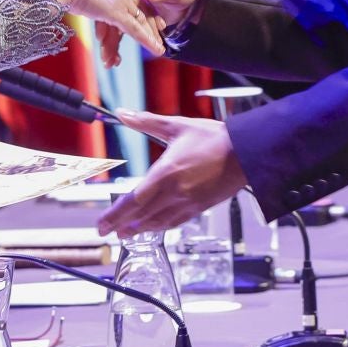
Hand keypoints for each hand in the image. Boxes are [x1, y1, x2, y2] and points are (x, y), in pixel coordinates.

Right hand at [38, 0, 165, 61]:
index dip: (146, 3)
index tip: (153, 12)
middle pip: (143, 5)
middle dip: (152, 20)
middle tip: (161, 31)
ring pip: (141, 19)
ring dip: (152, 35)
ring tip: (160, 47)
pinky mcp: (116, 12)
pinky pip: (135, 29)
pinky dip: (147, 41)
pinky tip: (156, 49)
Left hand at [98, 110, 246, 236]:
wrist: (245, 152)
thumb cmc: (214, 138)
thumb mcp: (177, 126)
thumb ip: (146, 121)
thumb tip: (123, 113)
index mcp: (166, 173)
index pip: (133, 201)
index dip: (115, 215)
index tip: (102, 224)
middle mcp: (175, 192)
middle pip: (142, 216)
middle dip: (122, 226)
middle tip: (107, 232)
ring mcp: (188, 203)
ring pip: (158, 222)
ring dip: (140, 230)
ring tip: (126, 233)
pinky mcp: (200, 207)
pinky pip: (176, 221)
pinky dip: (161, 227)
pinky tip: (155, 227)